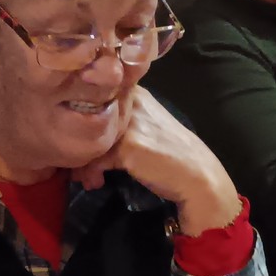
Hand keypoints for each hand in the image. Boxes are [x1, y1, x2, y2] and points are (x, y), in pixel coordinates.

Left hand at [69, 86, 240, 236]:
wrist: (196, 176)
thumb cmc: (173, 153)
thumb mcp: (150, 125)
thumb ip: (125, 119)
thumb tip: (92, 130)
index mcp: (138, 93)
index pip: (98, 98)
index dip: (84, 121)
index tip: (81, 142)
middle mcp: (132, 102)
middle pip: (88, 117)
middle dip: (80, 143)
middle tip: (78, 166)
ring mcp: (129, 122)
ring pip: (89, 139)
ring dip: (83, 162)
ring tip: (86, 178)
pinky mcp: (127, 145)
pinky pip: (96, 159)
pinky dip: (92, 173)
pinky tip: (97, 183)